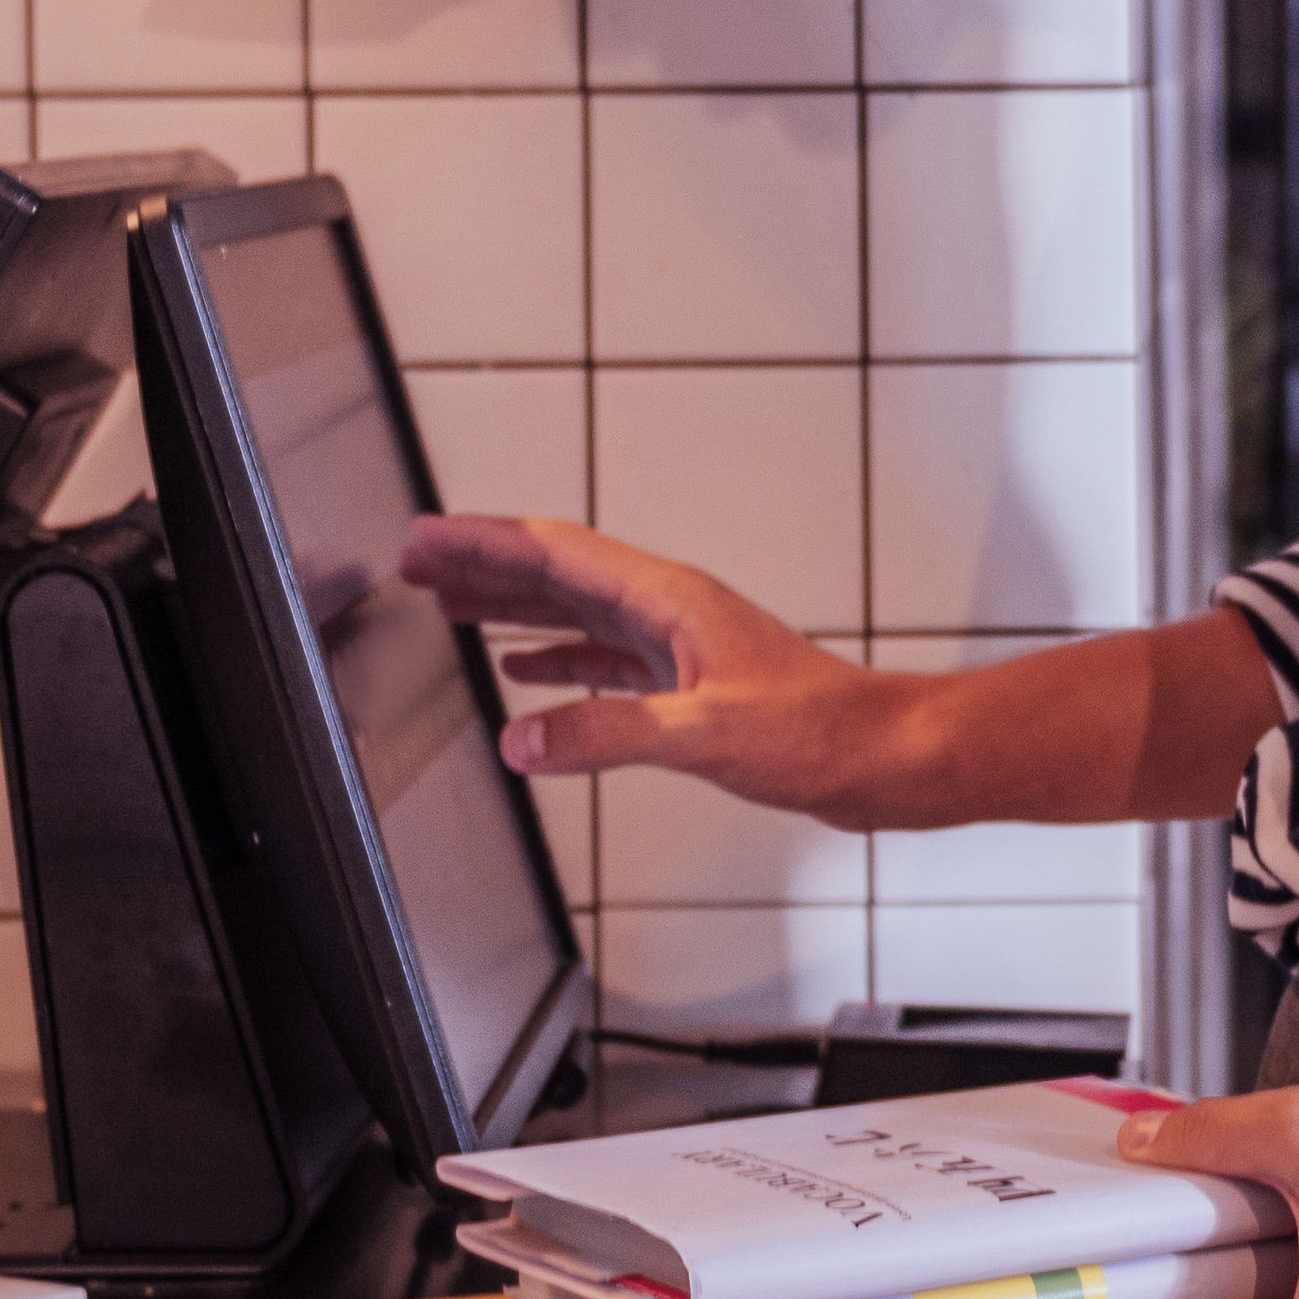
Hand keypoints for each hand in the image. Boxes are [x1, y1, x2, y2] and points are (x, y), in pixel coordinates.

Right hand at [395, 513, 932, 824]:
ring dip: (512, 606)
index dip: (484, 543)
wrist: (883, 759)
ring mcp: (680, 646)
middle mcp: (669, 612)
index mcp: (668, 601)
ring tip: (451, 604)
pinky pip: (603, 659)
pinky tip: (527, 673)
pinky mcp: (690, 686)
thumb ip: (609, 735)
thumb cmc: (820, 733)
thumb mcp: (704, 733)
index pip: (557, 553)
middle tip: (416, 563)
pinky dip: (556, 660)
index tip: (424, 539)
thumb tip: (522, 741)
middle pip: (557, 572)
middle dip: (484, 564)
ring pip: (575, 613)